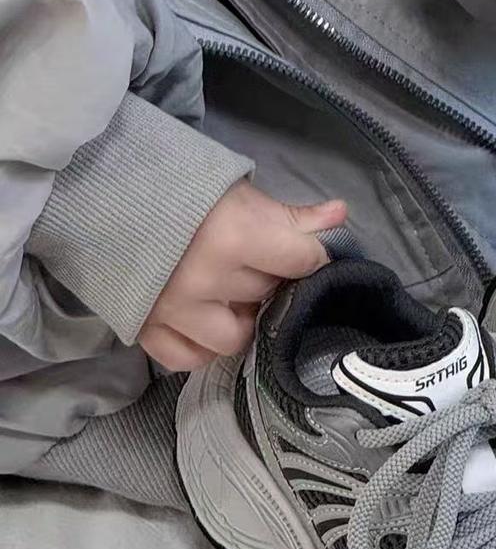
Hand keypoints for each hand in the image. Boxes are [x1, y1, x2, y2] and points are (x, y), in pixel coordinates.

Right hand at [139, 179, 346, 370]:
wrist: (101, 194)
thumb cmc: (176, 189)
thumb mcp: (238, 194)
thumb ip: (292, 215)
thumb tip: (340, 215)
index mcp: (232, 238)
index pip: (303, 259)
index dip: (311, 254)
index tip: (305, 251)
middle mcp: (203, 281)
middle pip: (268, 294)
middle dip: (270, 280)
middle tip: (257, 263)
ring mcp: (173, 311)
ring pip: (235, 338)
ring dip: (241, 319)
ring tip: (232, 296)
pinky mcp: (146, 330)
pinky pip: (188, 359)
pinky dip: (201, 347)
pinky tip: (205, 322)